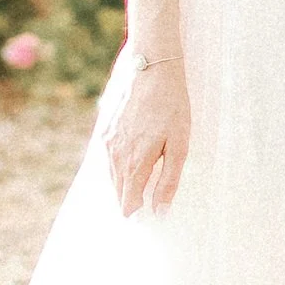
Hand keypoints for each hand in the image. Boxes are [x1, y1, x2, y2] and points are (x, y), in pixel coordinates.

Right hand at [104, 44, 189, 215]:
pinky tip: (128, 163)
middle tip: (142, 206)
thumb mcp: (179, 145)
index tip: (145, 218)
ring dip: (122, 184)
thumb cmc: (171, 105)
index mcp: (135, 162)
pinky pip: (107, 157)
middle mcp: (115, 154)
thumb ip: (168, 181)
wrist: (151, 66)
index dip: (136, 212)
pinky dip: (116, 166)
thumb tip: (159, 212)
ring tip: (135, 189)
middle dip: (128, 200)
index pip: (128, 201)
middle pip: (117, 190)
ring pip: (110, 174)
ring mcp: (107, 140)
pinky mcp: (105, 127)